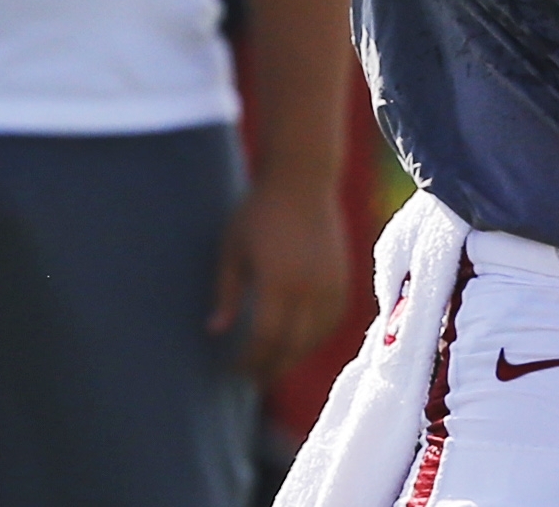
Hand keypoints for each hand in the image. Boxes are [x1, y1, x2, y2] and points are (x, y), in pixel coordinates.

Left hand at [207, 176, 349, 384]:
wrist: (302, 179)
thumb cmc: (259, 211)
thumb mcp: (232, 249)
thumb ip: (227, 293)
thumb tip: (215, 331)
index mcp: (278, 282)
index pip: (266, 339)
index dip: (250, 360)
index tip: (234, 368)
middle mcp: (309, 288)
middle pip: (292, 346)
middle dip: (270, 367)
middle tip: (252, 379)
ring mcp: (331, 284)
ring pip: (315, 338)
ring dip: (293, 356)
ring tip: (273, 365)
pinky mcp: (343, 279)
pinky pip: (331, 321)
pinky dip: (315, 337)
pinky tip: (298, 342)